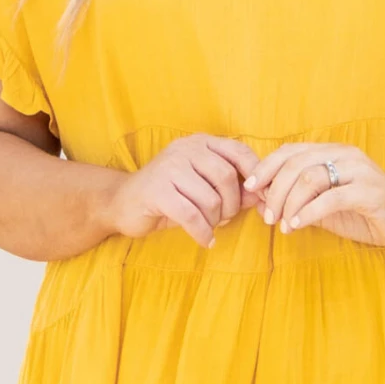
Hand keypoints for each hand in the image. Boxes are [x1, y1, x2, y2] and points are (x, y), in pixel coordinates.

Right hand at [107, 134, 259, 248]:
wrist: (122, 204)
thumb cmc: (169, 197)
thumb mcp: (203, 190)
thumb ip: (233, 190)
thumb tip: (262, 198)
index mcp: (199, 143)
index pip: (239, 151)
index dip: (256, 175)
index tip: (262, 198)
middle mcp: (185, 149)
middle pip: (227, 177)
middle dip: (232, 205)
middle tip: (224, 219)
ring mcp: (169, 168)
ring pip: (210, 200)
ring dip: (214, 221)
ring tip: (208, 226)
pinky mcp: (157, 191)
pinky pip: (192, 216)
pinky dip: (203, 233)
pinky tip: (205, 240)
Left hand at [244, 143, 384, 252]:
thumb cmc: (367, 213)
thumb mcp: (325, 206)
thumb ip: (298, 200)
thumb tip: (261, 201)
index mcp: (333, 153)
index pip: (290, 151)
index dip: (266, 167)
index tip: (250, 188)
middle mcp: (345, 155)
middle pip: (296, 163)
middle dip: (274, 191)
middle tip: (267, 216)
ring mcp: (359, 171)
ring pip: (310, 178)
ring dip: (289, 204)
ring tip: (282, 224)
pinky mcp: (370, 192)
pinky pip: (330, 198)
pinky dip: (308, 212)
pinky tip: (297, 225)